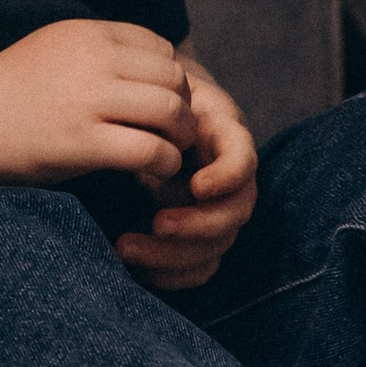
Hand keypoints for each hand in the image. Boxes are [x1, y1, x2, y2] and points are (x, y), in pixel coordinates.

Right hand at [0, 21, 194, 186]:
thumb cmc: (10, 93)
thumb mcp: (56, 49)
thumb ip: (100, 51)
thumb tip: (156, 67)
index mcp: (88, 33)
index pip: (160, 48)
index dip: (171, 78)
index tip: (163, 104)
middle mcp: (93, 59)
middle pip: (173, 78)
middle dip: (184, 108)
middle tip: (176, 133)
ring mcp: (88, 100)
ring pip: (170, 111)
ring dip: (181, 136)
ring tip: (169, 152)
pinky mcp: (81, 142)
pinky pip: (149, 149)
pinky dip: (163, 162)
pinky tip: (154, 170)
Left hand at [117, 63, 258, 289]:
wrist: (138, 117)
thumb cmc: (144, 100)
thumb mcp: (152, 90)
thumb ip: (158, 105)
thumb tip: (152, 111)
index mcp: (221, 136)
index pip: (242, 159)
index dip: (227, 176)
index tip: (198, 185)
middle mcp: (226, 179)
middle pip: (235, 212)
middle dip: (198, 224)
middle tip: (156, 223)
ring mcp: (215, 210)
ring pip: (217, 246)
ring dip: (173, 255)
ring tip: (123, 247)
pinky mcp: (197, 237)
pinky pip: (200, 268)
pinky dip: (173, 276)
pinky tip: (136, 270)